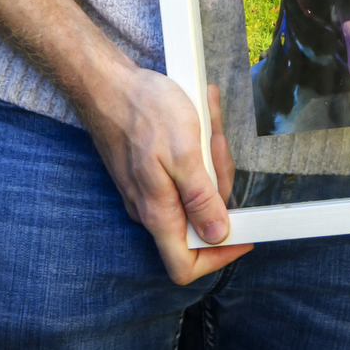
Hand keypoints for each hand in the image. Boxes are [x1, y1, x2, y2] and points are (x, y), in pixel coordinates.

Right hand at [84, 75, 251, 283]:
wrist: (107, 85)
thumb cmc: (144, 112)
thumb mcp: (184, 154)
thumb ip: (200, 199)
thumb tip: (218, 235)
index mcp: (158, 212)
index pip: (185, 265)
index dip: (218, 257)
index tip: (243, 234)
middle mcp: (150, 209)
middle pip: (200, 221)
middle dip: (220, 184)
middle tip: (217, 147)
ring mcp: (148, 191)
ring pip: (194, 192)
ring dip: (209, 160)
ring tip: (205, 124)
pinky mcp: (149, 173)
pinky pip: (183, 173)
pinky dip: (196, 151)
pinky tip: (196, 123)